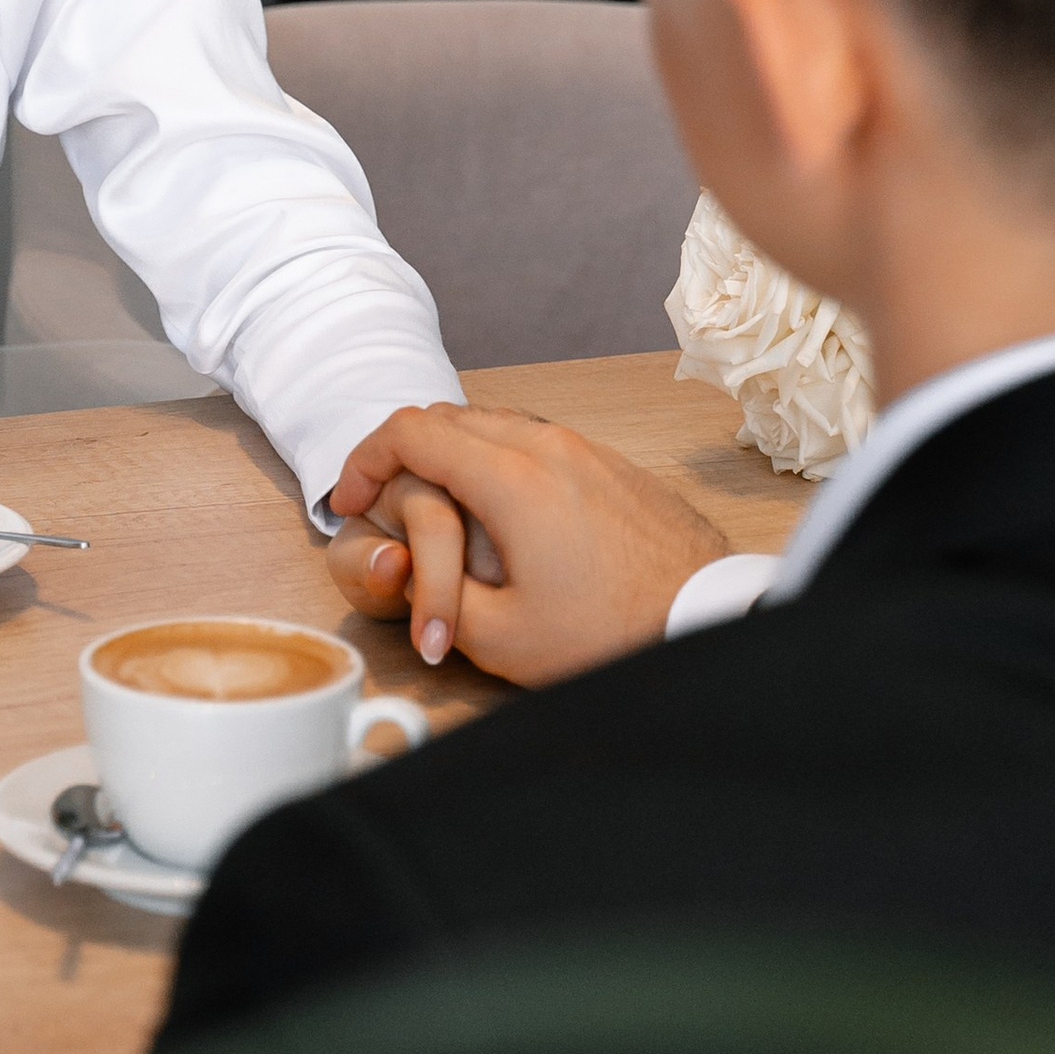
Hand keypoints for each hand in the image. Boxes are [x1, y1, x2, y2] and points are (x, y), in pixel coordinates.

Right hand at [325, 405, 728, 686]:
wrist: (706, 616)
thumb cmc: (610, 632)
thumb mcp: (499, 638)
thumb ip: (435, 599)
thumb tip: (408, 579)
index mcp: (509, 479)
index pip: (410, 431)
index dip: (363, 460)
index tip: (348, 498)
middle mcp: (546, 445)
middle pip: (447, 415)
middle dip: (400, 452)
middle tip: (378, 498)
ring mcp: (584, 449)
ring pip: (492, 422)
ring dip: (450, 452)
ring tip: (432, 504)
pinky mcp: (611, 465)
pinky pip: (536, 439)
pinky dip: (496, 458)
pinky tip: (496, 509)